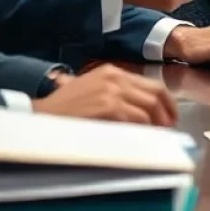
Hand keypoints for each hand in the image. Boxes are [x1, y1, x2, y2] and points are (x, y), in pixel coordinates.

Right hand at [32, 64, 176, 125]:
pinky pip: (135, 119)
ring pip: (148, 108)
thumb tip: (144, 113)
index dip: (166, 102)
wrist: (39, 117)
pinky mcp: (108, 107)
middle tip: (168, 129)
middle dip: (165, 114)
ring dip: (156, 124)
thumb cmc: (63, 109)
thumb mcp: (92, 91)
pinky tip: (143, 138)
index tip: (170, 116)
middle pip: (154, 95)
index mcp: (112, 72)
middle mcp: (115, 77)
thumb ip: (117, 96)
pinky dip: (143, 129)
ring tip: (157, 136)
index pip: (151, 84)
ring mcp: (112, 91)